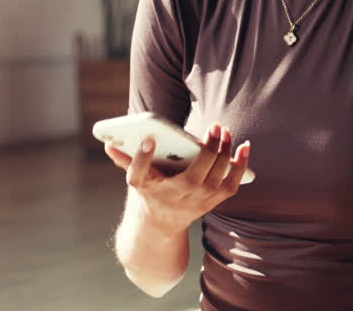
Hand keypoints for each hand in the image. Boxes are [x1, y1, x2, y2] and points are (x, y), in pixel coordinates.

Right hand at [104, 122, 251, 233]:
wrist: (160, 225)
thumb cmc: (149, 192)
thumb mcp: (135, 178)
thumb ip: (126, 160)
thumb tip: (109, 143)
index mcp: (150, 187)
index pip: (141, 173)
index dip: (143, 156)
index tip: (148, 139)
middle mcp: (176, 196)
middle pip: (195, 173)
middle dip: (207, 149)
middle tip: (214, 127)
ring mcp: (197, 200)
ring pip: (217, 176)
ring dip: (225, 152)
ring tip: (225, 132)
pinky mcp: (213, 201)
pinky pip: (232, 183)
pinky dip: (241, 165)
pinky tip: (244, 146)